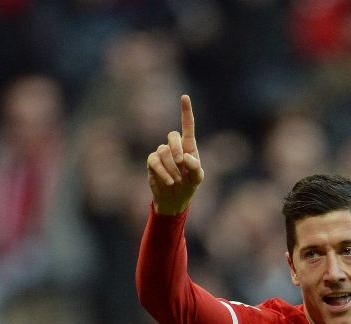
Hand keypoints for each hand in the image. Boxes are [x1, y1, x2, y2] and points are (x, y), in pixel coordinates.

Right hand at [147, 94, 203, 215]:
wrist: (174, 200)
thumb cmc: (188, 186)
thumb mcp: (198, 179)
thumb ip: (196, 167)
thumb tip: (185, 157)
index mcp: (189, 147)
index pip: (187, 126)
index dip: (186, 111)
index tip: (185, 97)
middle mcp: (174, 147)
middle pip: (172, 135)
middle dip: (177, 148)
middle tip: (181, 162)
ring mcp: (162, 154)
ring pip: (163, 151)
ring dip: (171, 166)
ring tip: (176, 180)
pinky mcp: (152, 162)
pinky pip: (155, 161)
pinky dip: (163, 172)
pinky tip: (169, 181)